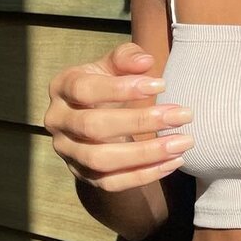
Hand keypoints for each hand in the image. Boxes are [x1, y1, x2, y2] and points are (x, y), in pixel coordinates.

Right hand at [43, 41, 193, 192]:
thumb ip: (127, 57)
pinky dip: (144, 175)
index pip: (86, 90)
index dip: (122, 89)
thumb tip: (146, 62)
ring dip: (146, 153)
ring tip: (183, 143)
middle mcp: (58, 122)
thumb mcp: (113, 64)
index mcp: (62, 87)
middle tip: (183, 115)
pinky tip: (173, 161)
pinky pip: (112, 182)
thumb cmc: (105, 82)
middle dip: (141, 122)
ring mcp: (67, 152)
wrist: (92, 114)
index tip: (162, 85)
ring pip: (102, 160)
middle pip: (94, 127)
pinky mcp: (83, 175)